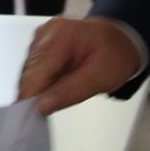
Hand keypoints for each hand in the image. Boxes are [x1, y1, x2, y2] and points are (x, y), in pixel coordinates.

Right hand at [17, 16, 142, 115]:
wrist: (121, 39)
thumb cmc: (115, 55)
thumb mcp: (100, 78)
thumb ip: (69, 92)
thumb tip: (40, 106)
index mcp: (60, 36)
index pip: (34, 73)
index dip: (31, 98)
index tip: (34, 118)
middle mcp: (45, 32)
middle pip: (28, 73)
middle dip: (39, 92)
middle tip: (58, 102)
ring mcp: (41, 36)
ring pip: (29, 72)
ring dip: (42, 86)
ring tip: (64, 87)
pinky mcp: (40, 42)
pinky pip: (34, 68)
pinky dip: (44, 79)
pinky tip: (61, 80)